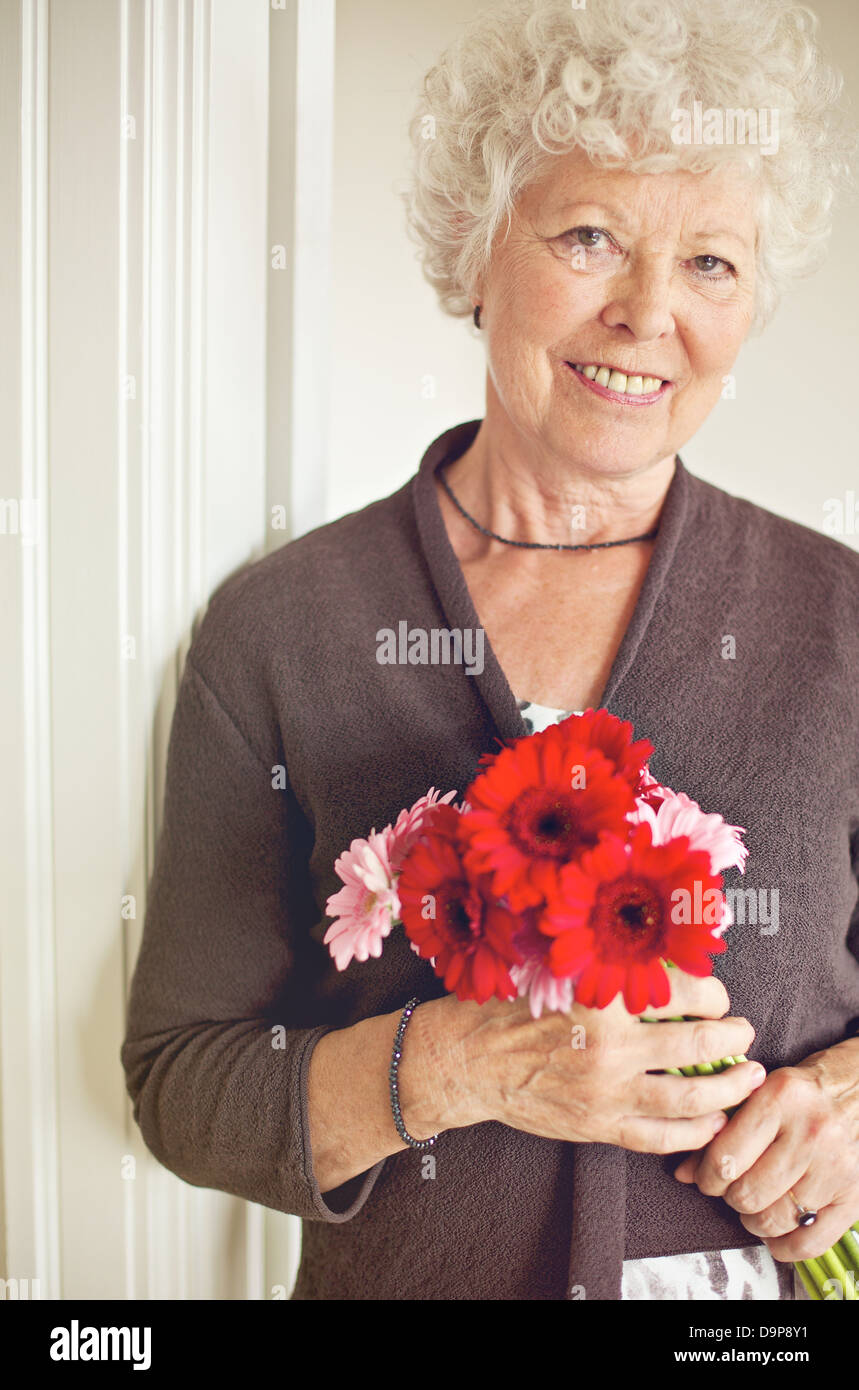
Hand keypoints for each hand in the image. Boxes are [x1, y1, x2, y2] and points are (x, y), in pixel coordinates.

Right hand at [410, 970, 761, 1153]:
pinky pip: (660, 1136)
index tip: (719, 998)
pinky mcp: (598, 1125)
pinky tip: (712, 1123)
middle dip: (734, 1041)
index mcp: (604, 995)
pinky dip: (694, 1132)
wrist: (467, 1058)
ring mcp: (607, 1090)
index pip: (685, 993)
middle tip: (746, 1036)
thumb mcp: (558, 968)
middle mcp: (612, 1045)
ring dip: (728, 1090)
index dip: (714, 995)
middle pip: (699, 1046)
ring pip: (690, 1099)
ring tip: (746, 1080)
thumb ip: (608, 962)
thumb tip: (664, 954)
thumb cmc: (510, 1005)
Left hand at [673, 1038, 858, 1260]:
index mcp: (780, 1099)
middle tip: (732, 1189)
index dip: (706, 1177)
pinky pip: (811, 1241)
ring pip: (774, 1220)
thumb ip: (721, 1128)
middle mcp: (810, 1133)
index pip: (726, 1157)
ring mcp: (835, 1168)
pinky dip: (785, 1246)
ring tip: (754, 1206)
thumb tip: (683, 1172)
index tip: (706, 1177)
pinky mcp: (854, 1195)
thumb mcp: (759, 1092)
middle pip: (748, 1194)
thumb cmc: (802, 1092)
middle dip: (730, 1198)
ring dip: (754, 1221)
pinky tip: (776, 1234)